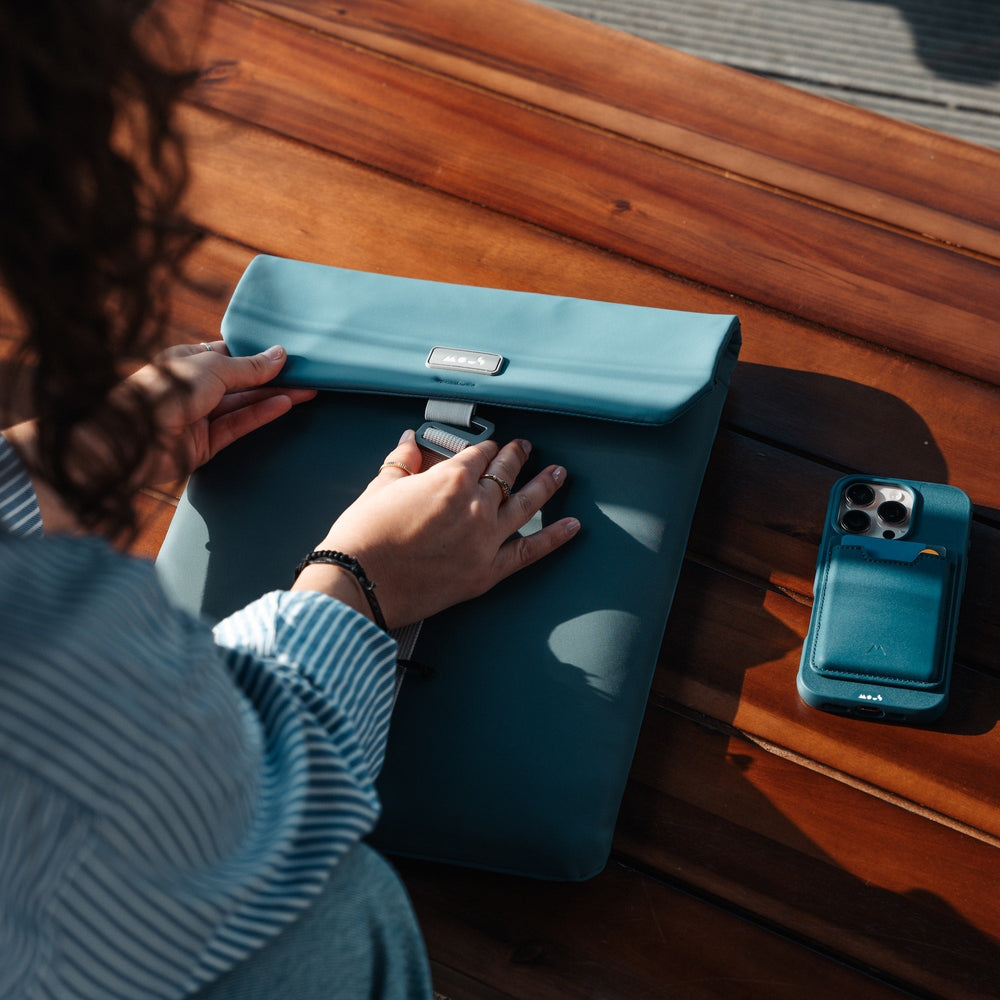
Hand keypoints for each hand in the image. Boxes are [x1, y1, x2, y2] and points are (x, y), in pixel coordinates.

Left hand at [2, 341, 314, 534]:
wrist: (131, 440)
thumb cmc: (163, 392)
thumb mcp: (213, 369)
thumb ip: (250, 366)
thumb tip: (281, 354)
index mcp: (188, 360)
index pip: (229, 353)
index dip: (257, 352)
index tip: (289, 351)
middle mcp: (195, 387)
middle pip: (242, 380)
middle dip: (273, 376)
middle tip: (310, 372)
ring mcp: (201, 416)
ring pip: (245, 403)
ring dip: (276, 395)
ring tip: (310, 389)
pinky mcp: (206, 443)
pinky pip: (240, 425)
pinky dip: (263, 414)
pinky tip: (287, 404)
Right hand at [293, 430, 579, 628]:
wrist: (357, 585)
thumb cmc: (362, 539)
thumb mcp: (379, 490)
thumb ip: (401, 463)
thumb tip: (410, 443)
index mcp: (449, 480)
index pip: (476, 455)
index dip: (484, 448)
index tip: (488, 447)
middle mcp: (473, 506)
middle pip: (503, 474)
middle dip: (515, 458)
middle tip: (525, 449)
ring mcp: (485, 540)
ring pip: (524, 504)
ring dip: (544, 485)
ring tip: (558, 472)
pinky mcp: (487, 572)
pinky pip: (530, 551)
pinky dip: (554, 537)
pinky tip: (571, 525)